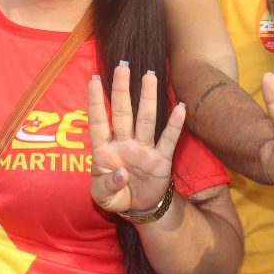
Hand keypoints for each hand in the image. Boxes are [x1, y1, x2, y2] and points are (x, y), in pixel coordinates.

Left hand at [89, 63, 182, 215]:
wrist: (139, 208)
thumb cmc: (117, 195)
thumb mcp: (103, 198)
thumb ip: (107, 186)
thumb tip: (121, 172)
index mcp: (104, 151)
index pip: (98, 122)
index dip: (95, 102)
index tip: (92, 79)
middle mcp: (124, 144)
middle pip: (122, 113)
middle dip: (121, 90)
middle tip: (122, 66)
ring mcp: (143, 149)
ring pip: (145, 120)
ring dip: (147, 98)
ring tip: (150, 76)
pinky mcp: (161, 159)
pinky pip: (168, 140)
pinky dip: (174, 124)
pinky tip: (180, 106)